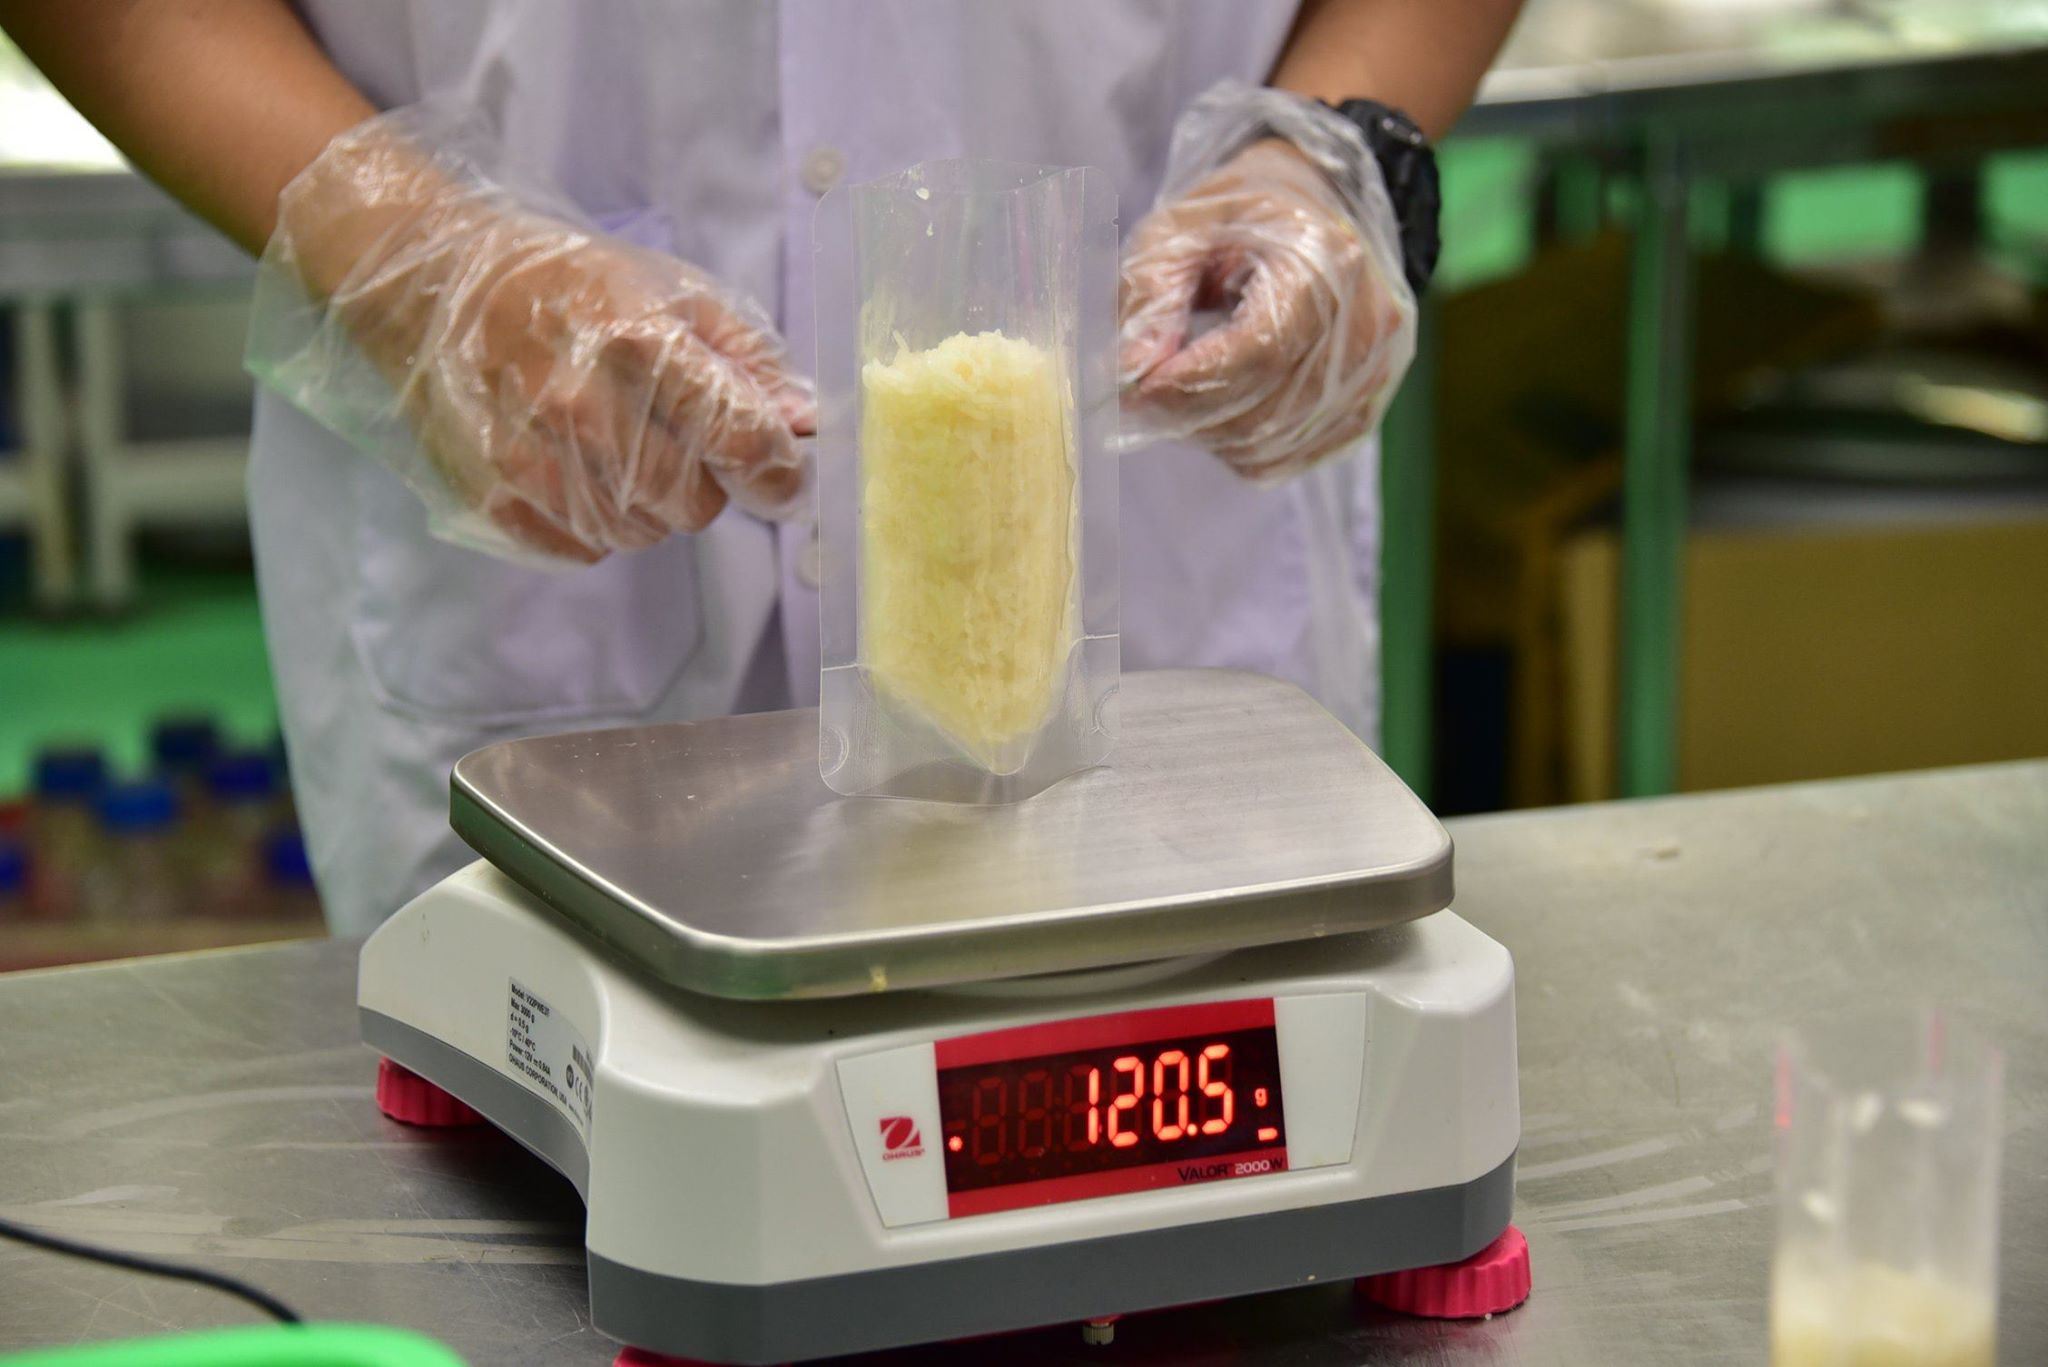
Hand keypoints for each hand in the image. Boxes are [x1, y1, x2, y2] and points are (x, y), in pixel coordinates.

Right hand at [256, 109, 811, 562]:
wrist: (436, 284)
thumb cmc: (571, 284)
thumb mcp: (675, 293)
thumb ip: (749, 360)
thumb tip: (805, 423)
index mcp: (640, 342)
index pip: (740, 440)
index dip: (776, 470)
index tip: (778, 474)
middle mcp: (581, 406)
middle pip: (693, 504)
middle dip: (700, 481)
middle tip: (669, 437)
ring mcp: (530, 457)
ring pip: (640, 534)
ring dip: (647, 506)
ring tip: (616, 447)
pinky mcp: (492, 496)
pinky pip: (583, 549)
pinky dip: (594, 522)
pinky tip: (575, 469)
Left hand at [1119, 102, 1414, 482]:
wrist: (1316, 210)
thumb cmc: (1242, 215)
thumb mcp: (1180, 229)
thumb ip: (1151, 295)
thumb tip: (1129, 372)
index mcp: (1326, 262)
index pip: (1259, 351)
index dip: (1190, 382)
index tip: (1136, 389)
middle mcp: (1367, 325)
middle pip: (1265, 409)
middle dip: (1189, 413)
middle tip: (1144, 395)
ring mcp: (1373, 374)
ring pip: (1270, 444)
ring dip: (1209, 433)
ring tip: (1183, 391)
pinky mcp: (1362, 409)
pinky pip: (1286, 457)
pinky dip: (1240, 447)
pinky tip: (1222, 406)